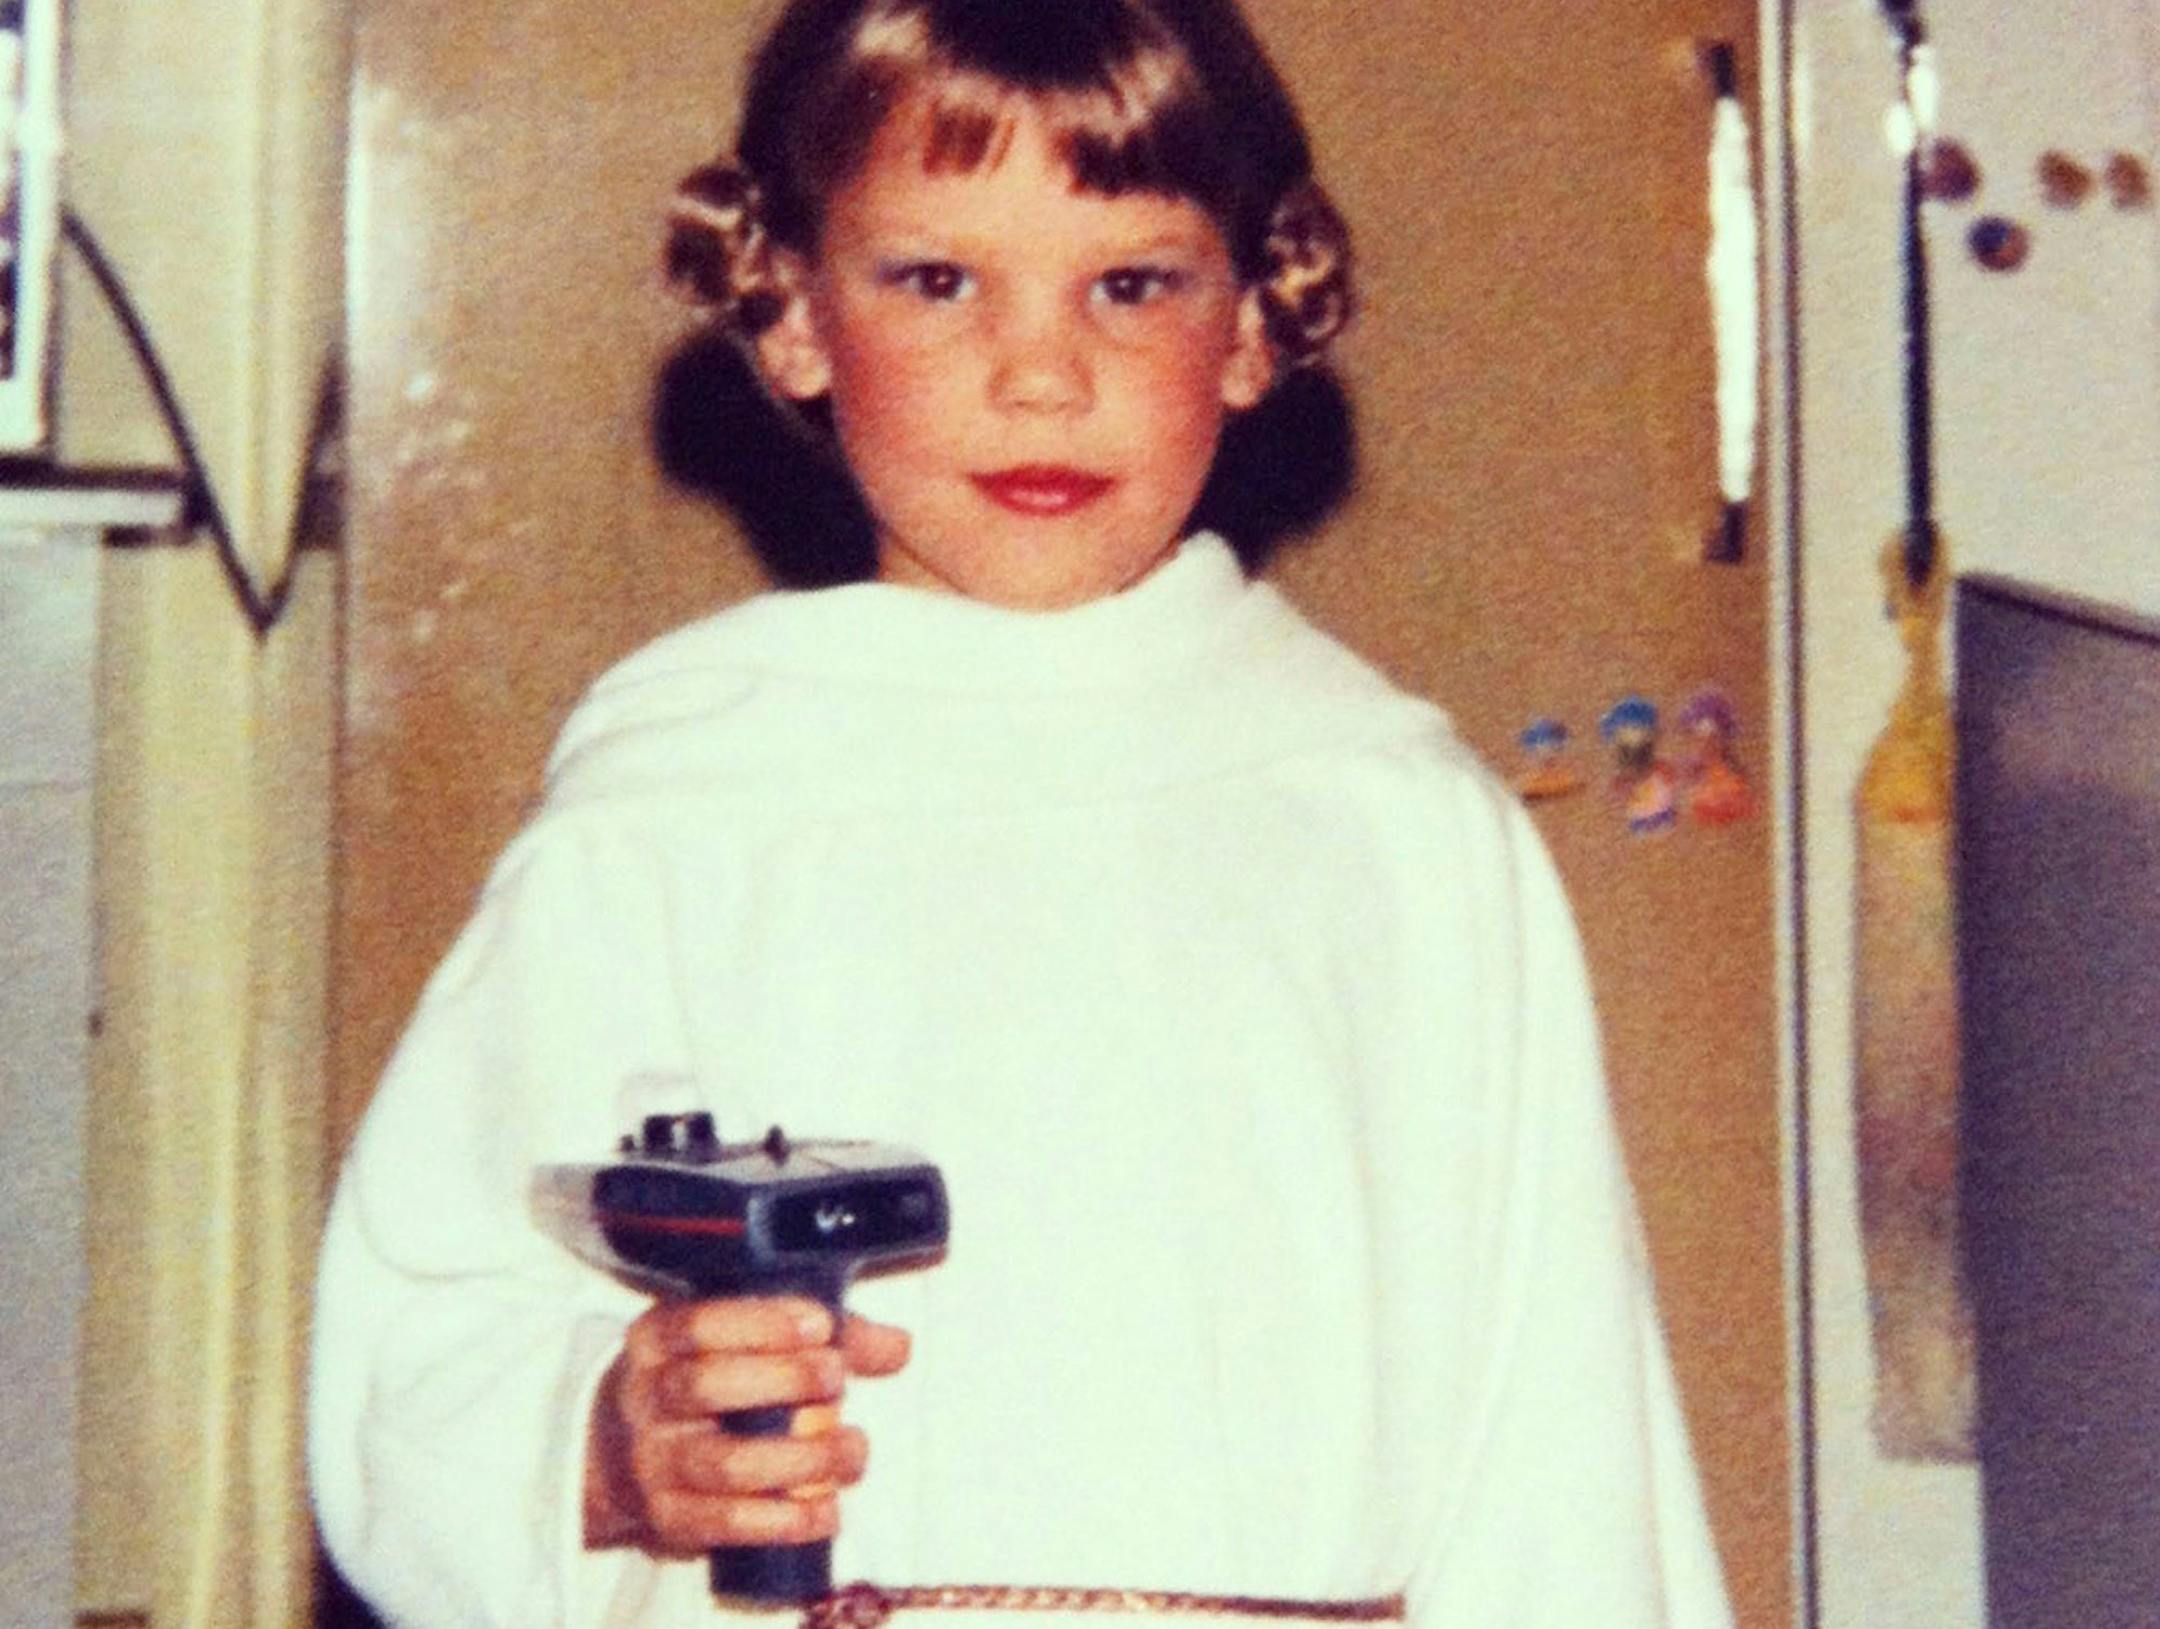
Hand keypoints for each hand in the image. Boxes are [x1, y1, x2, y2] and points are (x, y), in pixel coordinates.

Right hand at [584, 1295, 910, 1554]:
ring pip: (722, 1463)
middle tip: (837, 1380)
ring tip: (853, 1449)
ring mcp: (652, 1462)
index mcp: (658, 1338)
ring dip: (799, 1459)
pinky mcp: (669, 1518)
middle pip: (704, 1387)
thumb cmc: (712, 1378)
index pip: (696, 1323)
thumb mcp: (750, 1340)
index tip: (821, 1325)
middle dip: (781, 1381)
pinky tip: (828, 1509)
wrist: (628, 1450)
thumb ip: (828, 1337)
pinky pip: (725, 1524)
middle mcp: (646, 1397)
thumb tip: (899, 1347)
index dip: (759, 1323)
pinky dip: (783, 1520)